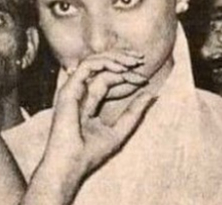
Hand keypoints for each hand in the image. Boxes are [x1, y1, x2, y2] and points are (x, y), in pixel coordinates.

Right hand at [38, 51, 156, 195]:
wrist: (72, 164)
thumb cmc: (91, 153)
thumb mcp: (120, 130)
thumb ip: (134, 113)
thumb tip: (152, 95)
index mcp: (88, 101)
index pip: (108, 80)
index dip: (127, 77)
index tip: (145, 80)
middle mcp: (80, 92)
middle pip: (100, 67)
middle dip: (121, 60)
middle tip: (140, 60)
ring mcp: (73, 90)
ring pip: (93, 62)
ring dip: (114, 58)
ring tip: (133, 62)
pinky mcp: (69, 89)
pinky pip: (86, 67)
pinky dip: (104, 63)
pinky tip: (121, 68)